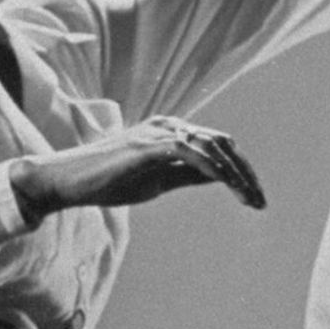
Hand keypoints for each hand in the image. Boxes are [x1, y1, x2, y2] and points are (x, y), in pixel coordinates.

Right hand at [15, 116, 264, 216]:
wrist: (69, 181)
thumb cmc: (108, 181)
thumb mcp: (158, 181)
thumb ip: (187, 175)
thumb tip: (219, 179)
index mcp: (172, 133)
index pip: (219, 146)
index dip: (242, 171)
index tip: (255, 199)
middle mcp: (168, 126)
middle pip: (222, 143)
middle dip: (246, 172)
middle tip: (261, 201)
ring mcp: (157, 133)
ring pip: (210, 145)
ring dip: (234, 173)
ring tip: (249, 198)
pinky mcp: (146, 145)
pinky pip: (187, 150)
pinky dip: (210, 167)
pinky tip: (225, 185)